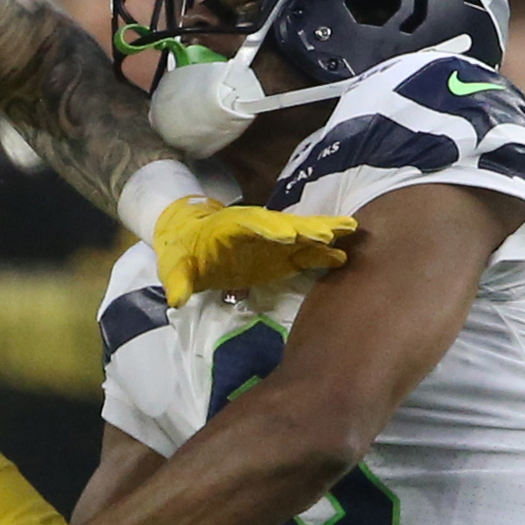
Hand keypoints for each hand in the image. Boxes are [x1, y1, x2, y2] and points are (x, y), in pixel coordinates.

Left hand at [151, 196, 353, 305]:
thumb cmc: (184, 254)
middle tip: (330, 233)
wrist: (193, 247)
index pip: (250, 225)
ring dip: (323, 234)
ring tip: (350, 232)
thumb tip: (176, 298)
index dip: (269, 229)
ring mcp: (272, 242)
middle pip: (283, 225)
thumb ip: (178, 281)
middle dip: (306, 228)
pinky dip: (322, 254)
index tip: (288, 236)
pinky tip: (343, 257)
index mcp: (229, 227)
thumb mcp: (174, 268)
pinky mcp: (281, 256)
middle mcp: (256, 229)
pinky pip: (304, 254)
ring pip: (300, 235)